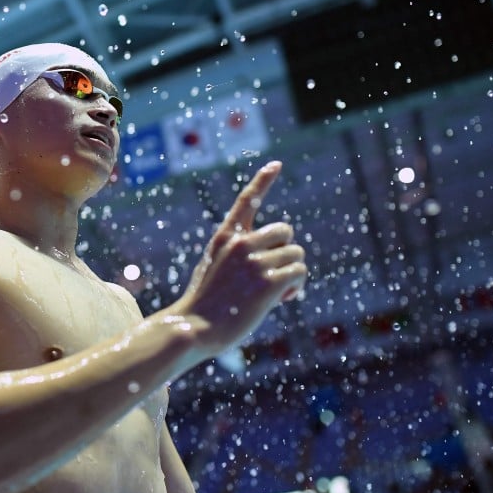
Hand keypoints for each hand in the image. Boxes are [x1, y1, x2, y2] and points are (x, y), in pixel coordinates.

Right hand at [171, 161, 306, 355]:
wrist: (193, 327)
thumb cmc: (203, 306)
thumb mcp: (214, 270)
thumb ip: (240, 258)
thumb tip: (275, 265)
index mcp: (226, 237)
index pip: (247, 201)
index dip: (263, 181)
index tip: (276, 165)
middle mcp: (241, 243)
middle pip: (286, 232)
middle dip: (286, 252)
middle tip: (274, 275)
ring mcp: (254, 262)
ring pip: (296, 255)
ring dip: (292, 274)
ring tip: (275, 293)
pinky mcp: (268, 282)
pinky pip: (298, 273)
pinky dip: (295, 287)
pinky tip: (280, 300)